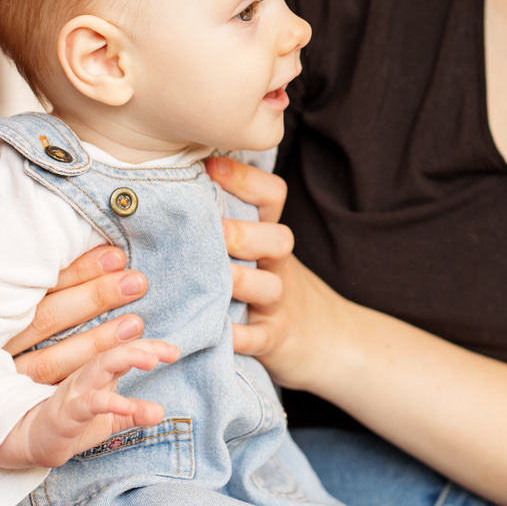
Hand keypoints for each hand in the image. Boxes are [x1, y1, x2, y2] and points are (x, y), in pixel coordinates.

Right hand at [0, 132, 153, 385]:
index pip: (29, 280)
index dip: (74, 269)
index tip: (116, 249)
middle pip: (43, 318)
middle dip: (92, 298)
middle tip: (138, 279)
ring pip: (50, 360)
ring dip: (97, 341)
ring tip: (139, 321)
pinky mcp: (5, 401)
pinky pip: (50, 394)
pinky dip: (86, 379)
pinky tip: (119, 366)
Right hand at [0, 339, 179, 469]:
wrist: (29, 444)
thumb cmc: (69, 425)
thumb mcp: (107, 420)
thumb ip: (132, 414)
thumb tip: (160, 412)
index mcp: (97, 374)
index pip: (124, 353)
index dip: (149, 348)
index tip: (174, 351)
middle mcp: (85, 377)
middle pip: (113, 352)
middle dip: (140, 347)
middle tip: (169, 351)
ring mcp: (73, 392)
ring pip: (99, 366)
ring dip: (127, 359)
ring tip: (152, 361)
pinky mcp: (64, 414)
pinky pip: (88, 403)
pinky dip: (110, 402)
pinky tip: (129, 406)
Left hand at [206, 156, 355, 392]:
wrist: (326, 339)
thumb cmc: (273, 285)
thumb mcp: (263, 251)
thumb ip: (233, 221)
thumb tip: (181, 180)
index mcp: (271, 237)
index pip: (272, 196)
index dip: (245, 179)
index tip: (210, 166)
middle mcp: (279, 265)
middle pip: (279, 238)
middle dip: (244, 234)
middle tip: (214, 231)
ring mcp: (279, 303)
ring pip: (269, 287)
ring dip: (241, 281)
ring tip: (215, 279)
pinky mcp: (274, 339)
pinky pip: (258, 337)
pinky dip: (239, 336)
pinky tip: (218, 332)